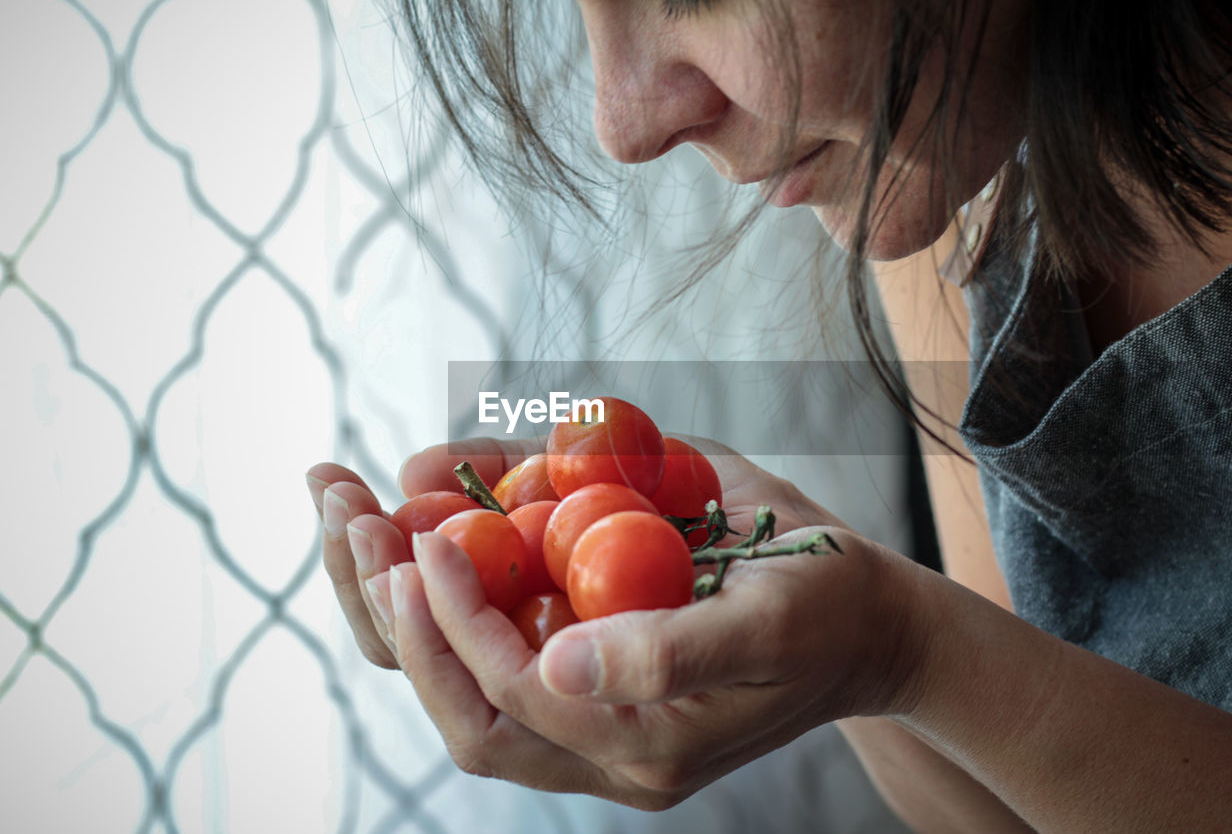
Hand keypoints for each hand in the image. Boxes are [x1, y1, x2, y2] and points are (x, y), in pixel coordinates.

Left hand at [308, 437, 927, 808]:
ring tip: (350, 508)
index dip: (460, 626)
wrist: (862, 625)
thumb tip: (553, 670)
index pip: (513, 702)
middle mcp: (597, 743)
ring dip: (392, 597)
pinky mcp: (583, 667)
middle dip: (392, 615)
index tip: (430, 540)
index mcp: (643, 748)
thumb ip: (671, 656)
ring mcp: (586, 708)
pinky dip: (442, 576)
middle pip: (458, 705)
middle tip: (351, 518)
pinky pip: (491, 632)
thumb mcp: (772, 621)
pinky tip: (419, 502)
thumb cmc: (828, 607)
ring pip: (456, 678)